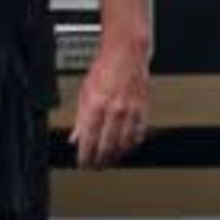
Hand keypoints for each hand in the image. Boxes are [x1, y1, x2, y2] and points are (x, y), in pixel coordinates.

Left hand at [72, 28, 150, 167]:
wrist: (127, 53)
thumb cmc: (105, 68)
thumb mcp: (85, 92)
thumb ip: (81, 118)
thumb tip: (76, 137)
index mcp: (96, 105)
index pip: (89, 141)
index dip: (86, 157)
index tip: (84, 163)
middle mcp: (115, 110)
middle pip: (107, 146)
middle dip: (100, 160)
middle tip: (96, 166)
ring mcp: (131, 111)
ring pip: (124, 144)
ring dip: (116, 156)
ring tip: (110, 160)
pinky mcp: (144, 110)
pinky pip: (139, 135)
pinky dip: (132, 144)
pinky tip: (126, 147)